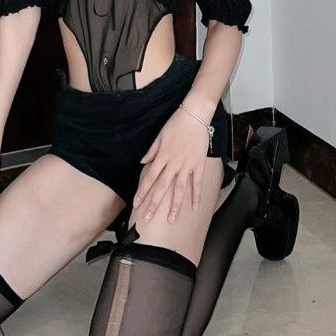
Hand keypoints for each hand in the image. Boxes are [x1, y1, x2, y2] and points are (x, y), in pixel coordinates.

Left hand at [132, 107, 209, 223]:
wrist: (194, 115)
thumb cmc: (176, 123)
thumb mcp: (160, 135)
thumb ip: (151, 150)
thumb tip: (142, 162)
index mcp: (162, 156)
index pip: (150, 177)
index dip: (142, 191)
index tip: (136, 203)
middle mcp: (173, 163)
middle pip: (162, 187)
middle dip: (154, 203)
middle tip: (147, 218)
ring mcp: (186, 165)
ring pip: (179, 189)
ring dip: (174, 205)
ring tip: (170, 220)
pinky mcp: (198, 164)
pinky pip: (196, 183)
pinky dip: (195, 196)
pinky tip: (193, 208)